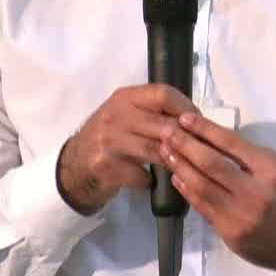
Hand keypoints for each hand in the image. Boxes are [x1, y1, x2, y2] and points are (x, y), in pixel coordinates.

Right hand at [57, 84, 196, 212]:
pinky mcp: (108, 167)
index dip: (186, 108)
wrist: (73, 166)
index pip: (163, 94)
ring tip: (186, 167)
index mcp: (125, 98)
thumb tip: (194, 119)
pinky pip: (143, 175)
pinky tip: (155, 181)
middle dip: (188, 140)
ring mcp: (110, 142)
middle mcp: (116, 115)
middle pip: (165, 125)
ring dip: (175, 161)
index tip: (199, 123)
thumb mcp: (125, 115)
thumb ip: (152, 112)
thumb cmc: (108, 137)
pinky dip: (152, 180)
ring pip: (158, 151)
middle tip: (202, 151)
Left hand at [159, 111, 275, 274]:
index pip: (232, 144)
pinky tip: (177, 177)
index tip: (186, 118)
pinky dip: (187, 190)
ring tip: (166, 151)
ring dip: (180, 166)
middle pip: (211, 164)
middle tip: (167, 132)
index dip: (206, 129)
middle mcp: (254, 192)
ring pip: (201, 186)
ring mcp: (240, 215)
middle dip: (186, 145)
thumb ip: (250, 157)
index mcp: (270, 170)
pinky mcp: (229, 232)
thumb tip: (213, 140)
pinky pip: (202, 207)